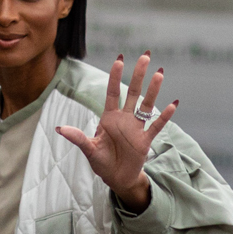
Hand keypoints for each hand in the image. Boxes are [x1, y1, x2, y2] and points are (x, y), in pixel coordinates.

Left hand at [56, 52, 175, 210]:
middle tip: (145, 55)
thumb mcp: (88, 149)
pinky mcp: (145, 140)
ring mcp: (136, 128)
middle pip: (133, 93)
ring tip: (160, 72)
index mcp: (109, 118)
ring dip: (153, 90)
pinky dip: (164, 116)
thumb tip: (60, 129)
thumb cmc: (101, 162)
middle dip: (138, 75)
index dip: (115, 76)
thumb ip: (78, 138)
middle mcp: (124, 119)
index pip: (113, 93)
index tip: (119, 59)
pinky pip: (156, 126)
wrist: (116, 178)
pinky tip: (173, 104)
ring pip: (146, 105)